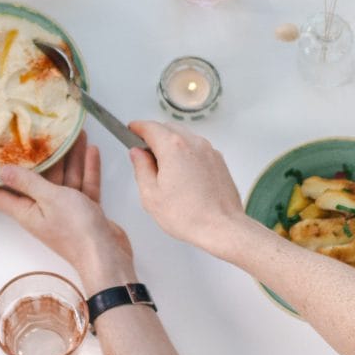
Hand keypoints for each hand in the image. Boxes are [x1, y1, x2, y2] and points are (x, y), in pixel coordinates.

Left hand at [0, 139, 133, 286]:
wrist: (108, 256)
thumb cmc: (76, 230)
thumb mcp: (49, 200)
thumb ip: (28, 183)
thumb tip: (2, 171)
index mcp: (26, 211)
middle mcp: (42, 210)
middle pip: (34, 179)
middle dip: (35, 156)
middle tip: (28, 130)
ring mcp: (65, 210)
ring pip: (63, 178)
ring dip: (69, 157)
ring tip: (71, 132)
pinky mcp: (84, 211)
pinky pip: (83, 185)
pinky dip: (87, 169)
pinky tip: (90, 150)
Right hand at [124, 120, 252, 253]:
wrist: (222, 227)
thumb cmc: (188, 215)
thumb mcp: (151, 195)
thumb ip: (141, 168)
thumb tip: (137, 153)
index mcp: (173, 147)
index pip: (150, 127)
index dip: (138, 127)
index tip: (132, 129)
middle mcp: (194, 143)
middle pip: (169, 128)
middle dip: (155, 135)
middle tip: (144, 152)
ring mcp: (209, 151)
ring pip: (185, 137)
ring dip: (172, 144)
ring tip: (164, 168)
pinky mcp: (219, 162)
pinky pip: (198, 149)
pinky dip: (187, 153)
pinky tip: (183, 175)